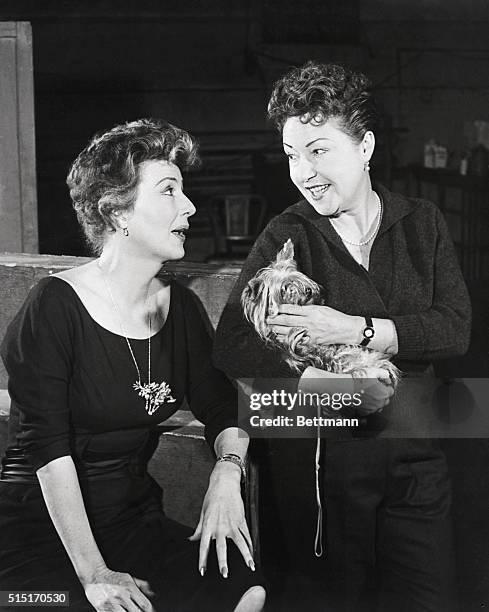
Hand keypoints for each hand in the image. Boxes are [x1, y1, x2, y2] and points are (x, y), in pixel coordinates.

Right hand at [83, 567, 154, 610]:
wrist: (95, 576)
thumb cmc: (113, 578)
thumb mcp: (129, 578)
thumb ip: (142, 586)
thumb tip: (152, 594)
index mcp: (129, 588)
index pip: (144, 604)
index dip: (149, 610)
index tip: (150, 611)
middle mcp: (121, 596)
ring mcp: (111, 604)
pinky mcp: (101, 609)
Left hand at [189, 461, 254, 577]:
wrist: (225, 483)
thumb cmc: (212, 497)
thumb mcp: (202, 513)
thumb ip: (198, 529)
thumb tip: (191, 540)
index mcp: (208, 525)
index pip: (203, 545)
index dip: (202, 559)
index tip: (202, 571)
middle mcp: (220, 526)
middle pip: (221, 547)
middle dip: (223, 561)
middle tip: (224, 573)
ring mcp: (232, 523)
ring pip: (240, 542)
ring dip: (246, 555)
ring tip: (250, 566)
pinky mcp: (241, 519)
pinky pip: (247, 534)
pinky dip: (251, 544)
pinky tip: (253, 553)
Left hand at [266, 304, 359, 345]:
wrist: (348, 329)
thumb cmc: (337, 318)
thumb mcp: (322, 308)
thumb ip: (309, 309)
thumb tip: (297, 310)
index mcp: (312, 311)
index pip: (292, 309)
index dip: (282, 309)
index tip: (276, 308)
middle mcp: (309, 322)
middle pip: (287, 320)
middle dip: (276, 319)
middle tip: (268, 319)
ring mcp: (310, 333)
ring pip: (290, 331)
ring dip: (278, 330)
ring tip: (271, 328)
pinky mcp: (312, 341)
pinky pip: (297, 340)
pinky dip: (288, 339)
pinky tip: (281, 338)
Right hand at [352, 367, 394, 414]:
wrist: (345, 388)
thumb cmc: (358, 380)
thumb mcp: (373, 371)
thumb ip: (384, 374)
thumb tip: (388, 380)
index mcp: (384, 393)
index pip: (391, 391)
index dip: (386, 386)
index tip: (380, 384)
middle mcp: (379, 403)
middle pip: (385, 400)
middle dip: (382, 394)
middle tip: (374, 388)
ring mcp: (371, 409)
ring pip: (378, 406)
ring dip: (376, 401)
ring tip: (368, 394)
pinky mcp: (363, 412)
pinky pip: (369, 410)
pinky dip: (368, 406)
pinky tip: (363, 399)